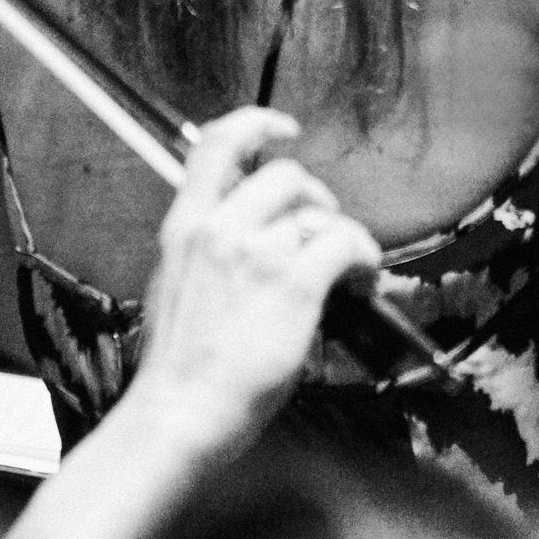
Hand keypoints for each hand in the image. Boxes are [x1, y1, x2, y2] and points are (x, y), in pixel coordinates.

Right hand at [124, 110, 381, 451]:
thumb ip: (207, 253)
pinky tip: (362, 279)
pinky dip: (364, 257)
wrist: (177, 415)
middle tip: (321, 231)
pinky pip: (346, 243)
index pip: (216, 145)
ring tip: (347, 270)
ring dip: (341, 237)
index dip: (256, 124)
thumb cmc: (177, 370)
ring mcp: (257, 253)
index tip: (283, 129)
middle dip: (314, 199)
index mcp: (183, 228)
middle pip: (286, 175)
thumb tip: (252, 241)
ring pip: (320, 214)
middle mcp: (219, 228)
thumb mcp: (174, 289)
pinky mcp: (294, 281)